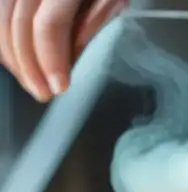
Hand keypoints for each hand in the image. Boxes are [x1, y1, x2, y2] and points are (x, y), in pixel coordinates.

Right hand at [0, 0, 124, 100]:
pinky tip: (15, 55)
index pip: (50, 24)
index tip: (60, 87)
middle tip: (42, 92)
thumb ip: (91, 20)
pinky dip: (3, 35)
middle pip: (18, 22)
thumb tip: (69, 54)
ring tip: (30, 80)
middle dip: (28, 65)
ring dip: (12, 54)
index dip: (51, 60)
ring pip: (0, 15)